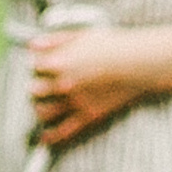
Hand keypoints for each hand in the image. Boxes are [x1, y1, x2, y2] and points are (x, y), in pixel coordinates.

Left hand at [26, 25, 166, 148]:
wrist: (138, 63)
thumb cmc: (113, 46)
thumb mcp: (83, 35)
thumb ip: (55, 40)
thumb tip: (32, 44)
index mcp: (60, 62)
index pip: (35, 66)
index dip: (36, 64)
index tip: (40, 63)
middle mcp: (63, 84)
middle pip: (34, 90)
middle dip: (34, 87)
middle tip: (39, 85)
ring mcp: (74, 102)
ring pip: (44, 112)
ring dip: (39, 109)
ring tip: (41, 105)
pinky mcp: (87, 115)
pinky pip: (63, 131)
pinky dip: (51, 136)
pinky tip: (44, 137)